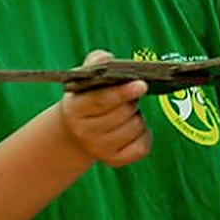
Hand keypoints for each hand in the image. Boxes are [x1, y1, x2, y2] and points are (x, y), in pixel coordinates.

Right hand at [57, 50, 150, 166]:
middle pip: (124, 113)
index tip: (141, 85)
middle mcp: (84, 132)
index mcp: (75, 108)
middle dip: (132, 101)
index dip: (123, 92)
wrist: (77, 130)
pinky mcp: (114, 160)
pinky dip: (144, 135)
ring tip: (126, 113)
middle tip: (129, 96)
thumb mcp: (86, 77)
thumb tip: (108, 59)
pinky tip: (133, 130)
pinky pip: (142, 147)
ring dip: (138, 117)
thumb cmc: (88, 97)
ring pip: (136, 127)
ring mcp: (99, 149)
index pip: (102, 100)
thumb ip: (97, 62)